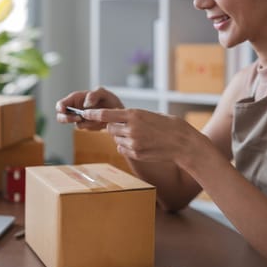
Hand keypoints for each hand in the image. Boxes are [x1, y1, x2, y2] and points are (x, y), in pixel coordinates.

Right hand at [55, 87, 123, 129]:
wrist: (119, 113)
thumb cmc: (109, 100)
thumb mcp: (104, 93)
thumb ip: (94, 94)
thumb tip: (85, 104)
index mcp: (76, 99)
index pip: (61, 104)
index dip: (60, 107)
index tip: (64, 110)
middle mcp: (76, 109)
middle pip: (61, 117)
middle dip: (68, 119)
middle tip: (79, 117)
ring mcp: (80, 119)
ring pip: (76, 124)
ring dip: (87, 122)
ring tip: (98, 116)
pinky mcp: (87, 126)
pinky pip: (86, 128)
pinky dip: (93, 124)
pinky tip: (101, 120)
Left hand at [82, 108, 198, 162]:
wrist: (182, 143)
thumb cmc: (168, 125)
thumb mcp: (149, 114)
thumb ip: (132, 117)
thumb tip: (116, 119)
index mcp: (134, 115)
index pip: (106, 114)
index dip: (93, 114)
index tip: (84, 113)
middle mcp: (131, 129)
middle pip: (109, 128)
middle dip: (113, 126)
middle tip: (125, 126)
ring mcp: (133, 143)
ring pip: (116, 139)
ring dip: (122, 137)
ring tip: (139, 136)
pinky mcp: (136, 154)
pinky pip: (122, 149)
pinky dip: (126, 146)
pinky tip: (140, 144)